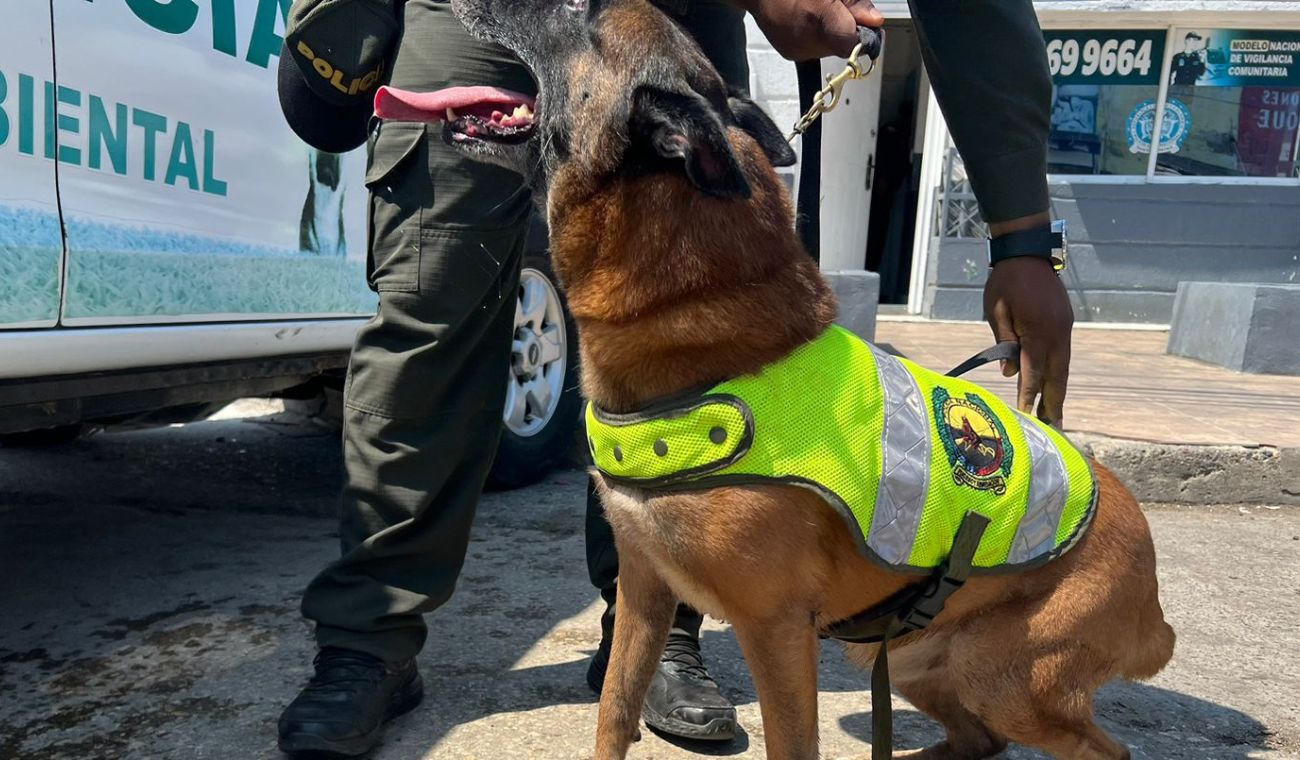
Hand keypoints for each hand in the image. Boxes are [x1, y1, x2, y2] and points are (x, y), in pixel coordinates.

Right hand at [735, 0, 882, 60]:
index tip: (866, 28)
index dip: (863, 38)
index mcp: (818, 17)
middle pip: (842, 46)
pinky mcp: (790, 54)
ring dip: (830, 34)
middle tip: (835, 10)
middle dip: (845, 30)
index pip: (851, 44)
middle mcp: (805, 41)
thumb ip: (854, 3)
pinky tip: (806, 21)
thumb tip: (875, 20)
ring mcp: (796, 50)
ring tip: (817, 14)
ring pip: (829, 48)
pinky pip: (814, 49)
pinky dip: (816, 37)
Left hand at [983, 256, 1073, 426]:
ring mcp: (1065, 327)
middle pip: (1057, 375)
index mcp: (1037, 332)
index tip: (1027, 416)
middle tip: (1053, 427)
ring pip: (1064, 366)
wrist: (1028, 251)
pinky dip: (1059, 371)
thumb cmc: (1006, 281)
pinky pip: (1063, 353)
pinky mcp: (1066, 321)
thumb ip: (1004, 342)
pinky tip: (1052, 383)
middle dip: (1054, 403)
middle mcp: (1057, 333)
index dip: (1030, 395)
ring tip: (1054, 413)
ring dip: (1058, 389)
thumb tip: (1010, 373)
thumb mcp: (996, 311)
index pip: (1033, 372)